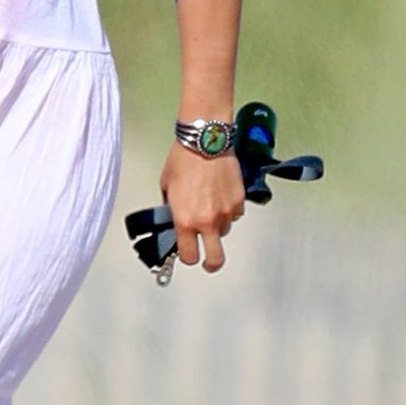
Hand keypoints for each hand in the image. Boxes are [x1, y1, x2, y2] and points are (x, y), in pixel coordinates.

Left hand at [158, 142, 245, 272]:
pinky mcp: (239, 201)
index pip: (189, 256)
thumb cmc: (183, 159)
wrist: (205, 140)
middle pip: (215, 259)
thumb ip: (172, 209)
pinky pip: (234, 214)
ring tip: (209, 204)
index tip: (188, 254)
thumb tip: (174, 219)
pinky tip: (219, 193)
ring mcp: (226, 213)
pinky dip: (228, 209)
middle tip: (208, 262)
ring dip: (217, 225)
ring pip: (224, 231)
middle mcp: (207, 221)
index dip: (188, 257)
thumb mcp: (166, 187)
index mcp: (185, 220)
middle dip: (211, 264)